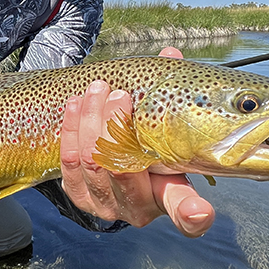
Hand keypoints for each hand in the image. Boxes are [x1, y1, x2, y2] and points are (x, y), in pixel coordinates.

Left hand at [58, 47, 214, 236]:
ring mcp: (104, 205)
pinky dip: (71, 129)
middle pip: (121, 168)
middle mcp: (137, 208)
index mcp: (168, 195)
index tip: (199, 212)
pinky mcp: (78, 196)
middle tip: (118, 94)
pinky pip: (69, 161)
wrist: (116, 173)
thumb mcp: (166, 132)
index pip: (183, 209)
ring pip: (91, 161)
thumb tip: (169, 55)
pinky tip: (76, 105)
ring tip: (98, 90)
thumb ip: (170, 96)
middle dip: (115, 125)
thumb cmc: (149, 149)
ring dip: (91, 120)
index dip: (192, 213)